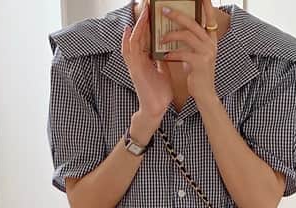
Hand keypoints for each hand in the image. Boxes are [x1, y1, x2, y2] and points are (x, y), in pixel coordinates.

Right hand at [122, 1, 171, 135]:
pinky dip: (128, 40)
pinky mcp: (134, 70)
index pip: (145, 37)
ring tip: (142, 11)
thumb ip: (162, 58)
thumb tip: (167, 47)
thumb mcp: (163, 71)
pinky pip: (130, 52)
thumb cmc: (160, 93)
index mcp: (145, 59)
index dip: (147, 23)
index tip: (152, 10)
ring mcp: (135, 64)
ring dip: (137, 25)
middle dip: (142, 19)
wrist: (156, 109)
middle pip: (137, 35)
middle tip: (146, 4)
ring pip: (133, 40)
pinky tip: (129, 29)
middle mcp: (138, 60)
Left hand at [160, 0, 218, 102]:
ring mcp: (207, 52)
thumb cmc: (197, 74)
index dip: (205, 5)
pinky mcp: (200, 63)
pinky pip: (183, 53)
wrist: (204, 95)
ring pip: (187, 35)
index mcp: (211, 39)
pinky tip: (164, 55)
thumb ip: (192, 41)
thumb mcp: (196, 54)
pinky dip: (172, 53)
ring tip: (161, 38)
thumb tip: (178, 28)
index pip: (209, 17)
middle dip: (177, 15)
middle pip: (193, 23)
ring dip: (171, 35)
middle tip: (164, 10)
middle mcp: (211, 43)